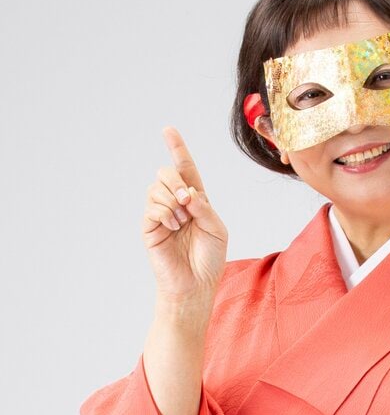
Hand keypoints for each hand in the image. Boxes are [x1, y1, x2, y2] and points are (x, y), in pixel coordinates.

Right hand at [142, 127, 228, 302]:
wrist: (195, 285)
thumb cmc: (209, 259)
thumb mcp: (216, 228)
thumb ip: (204, 207)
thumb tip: (185, 193)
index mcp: (195, 200)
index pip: (185, 169)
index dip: (177, 149)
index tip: (168, 130)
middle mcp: (175, 203)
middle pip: (166, 172)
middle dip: (176, 181)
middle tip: (188, 202)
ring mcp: (160, 214)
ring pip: (157, 187)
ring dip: (173, 201)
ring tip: (182, 222)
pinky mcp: (149, 227)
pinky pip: (152, 207)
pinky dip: (165, 213)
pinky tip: (173, 227)